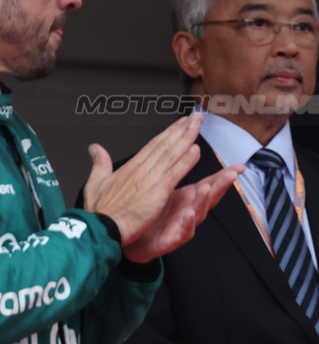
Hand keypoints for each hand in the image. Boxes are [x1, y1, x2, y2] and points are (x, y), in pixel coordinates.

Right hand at [83, 113, 206, 244]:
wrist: (99, 228)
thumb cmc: (99, 210)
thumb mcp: (95, 182)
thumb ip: (99, 163)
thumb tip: (94, 148)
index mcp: (130, 167)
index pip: (154, 145)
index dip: (169, 132)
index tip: (182, 122)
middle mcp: (142, 170)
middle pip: (165, 145)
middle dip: (182, 129)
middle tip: (196, 116)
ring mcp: (150, 180)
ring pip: (171, 154)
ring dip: (187, 138)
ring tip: (198, 124)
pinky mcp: (157, 193)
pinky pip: (174, 174)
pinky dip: (185, 162)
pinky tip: (195, 150)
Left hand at [122, 164, 242, 263]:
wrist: (131, 240)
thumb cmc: (148, 217)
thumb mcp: (163, 190)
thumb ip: (176, 173)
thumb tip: (185, 152)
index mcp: (187, 198)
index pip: (210, 184)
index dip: (224, 175)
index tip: (238, 167)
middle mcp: (189, 210)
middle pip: (209, 197)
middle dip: (221, 185)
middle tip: (231, 174)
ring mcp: (182, 225)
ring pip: (198, 213)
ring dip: (203, 200)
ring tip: (206, 188)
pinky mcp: (171, 239)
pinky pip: (182, 232)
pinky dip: (187, 223)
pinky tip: (188, 213)